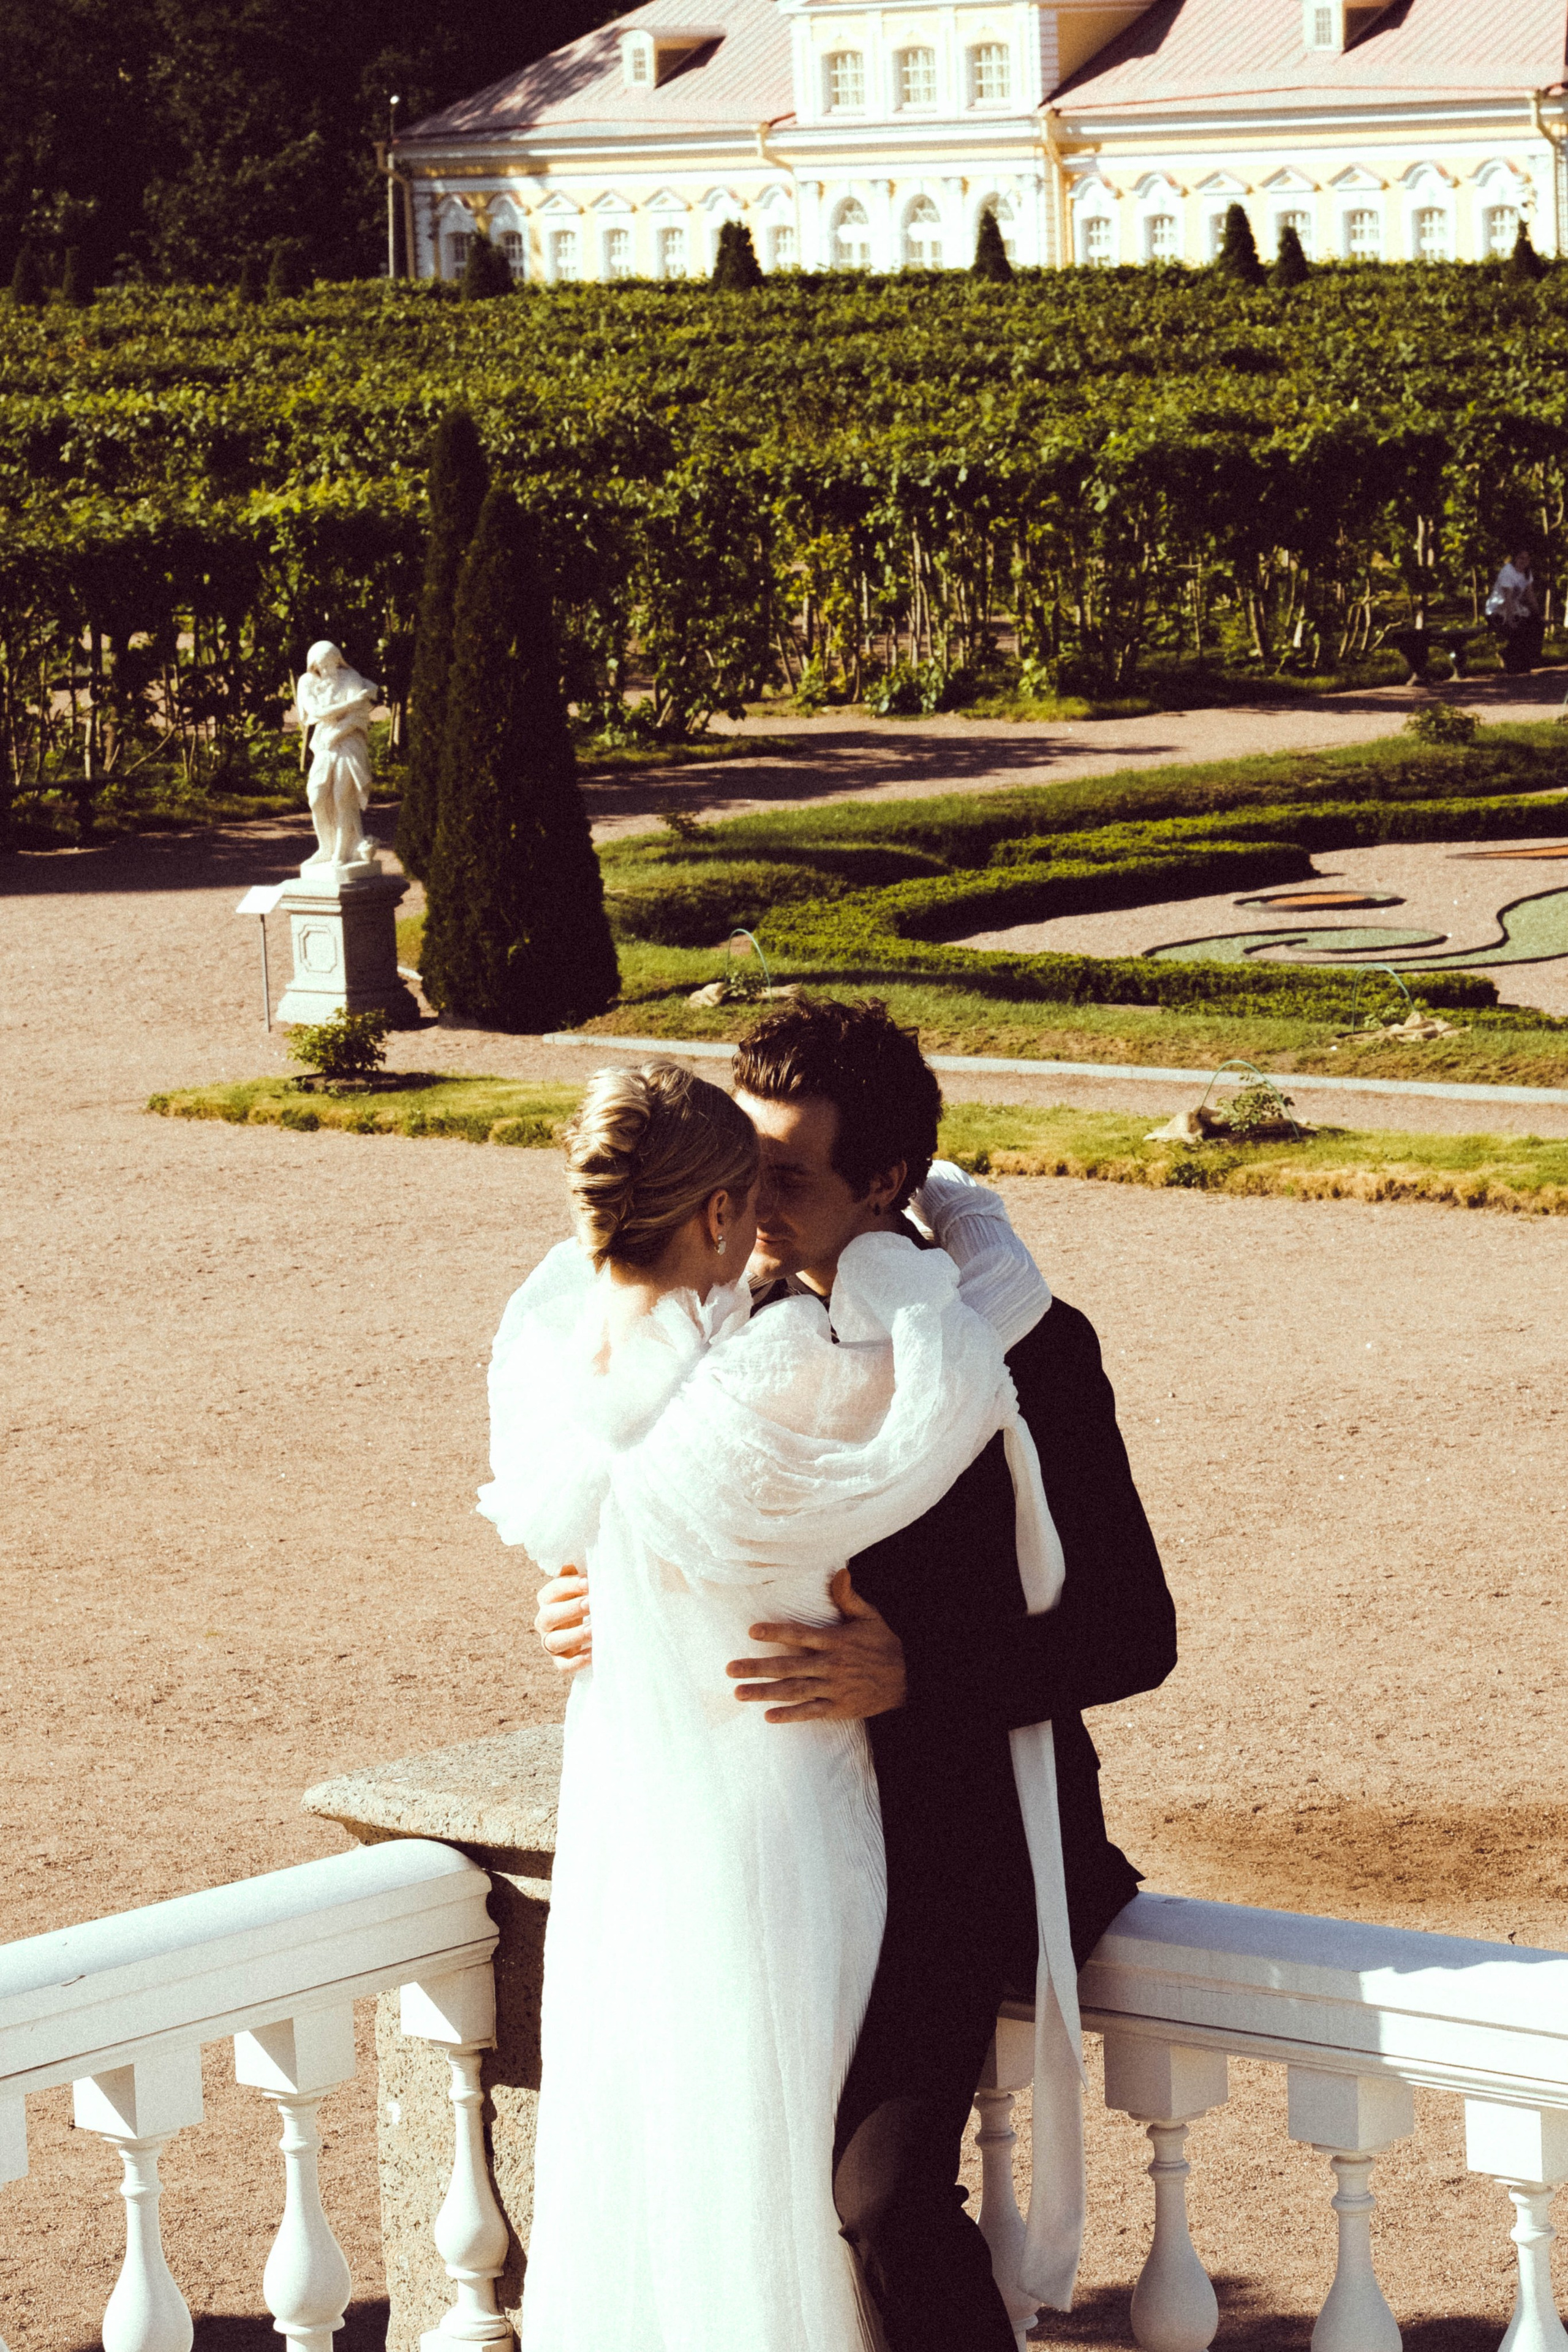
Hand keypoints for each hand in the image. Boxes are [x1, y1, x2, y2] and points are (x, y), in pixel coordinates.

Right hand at [535, 1571, 591, 1677]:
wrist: (585, 1629)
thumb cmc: (585, 1600)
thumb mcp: (581, 1585)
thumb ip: (579, 1573)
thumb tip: (577, 1560)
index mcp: (547, 1599)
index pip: (552, 1591)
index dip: (569, 1586)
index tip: (589, 1582)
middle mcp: (543, 1621)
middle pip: (549, 1616)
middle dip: (570, 1609)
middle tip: (592, 1603)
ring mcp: (549, 1643)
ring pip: (554, 1642)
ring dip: (574, 1636)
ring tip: (595, 1629)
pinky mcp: (559, 1661)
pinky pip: (563, 1666)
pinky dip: (577, 1662)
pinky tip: (593, 1654)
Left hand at [726, 1570, 906, 1723]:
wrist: (910, 1680)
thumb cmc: (885, 1645)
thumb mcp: (870, 1617)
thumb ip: (848, 1597)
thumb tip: (839, 1571)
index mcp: (836, 1641)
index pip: (800, 1635)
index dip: (776, 1633)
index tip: (751, 1631)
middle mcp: (831, 1666)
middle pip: (789, 1666)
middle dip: (758, 1668)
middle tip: (729, 1669)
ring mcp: (834, 1689)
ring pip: (794, 1691)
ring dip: (765, 1693)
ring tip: (739, 1693)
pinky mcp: (839, 1708)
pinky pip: (811, 1712)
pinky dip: (790, 1715)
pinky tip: (768, 1716)